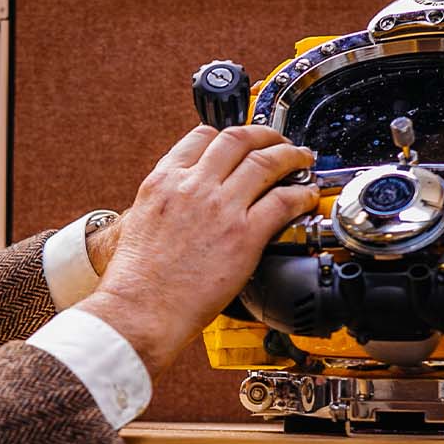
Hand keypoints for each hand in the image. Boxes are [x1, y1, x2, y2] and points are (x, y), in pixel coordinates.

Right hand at [77, 125, 317, 376]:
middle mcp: (193, 186)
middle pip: (238, 139)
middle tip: (277, 141)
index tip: (238, 142)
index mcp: (163, 181)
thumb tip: (180, 205)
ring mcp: (221, 208)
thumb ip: (164, 204)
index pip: (201, 137)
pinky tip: (307, 197)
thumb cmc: (137, 280)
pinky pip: (283, 202)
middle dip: (265, 134)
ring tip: (302, 159)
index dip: (226, 134)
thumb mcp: (137, 223)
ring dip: (290, 155)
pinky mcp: (244, 235)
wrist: (141, 309)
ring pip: (266, 162)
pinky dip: (301, 194)